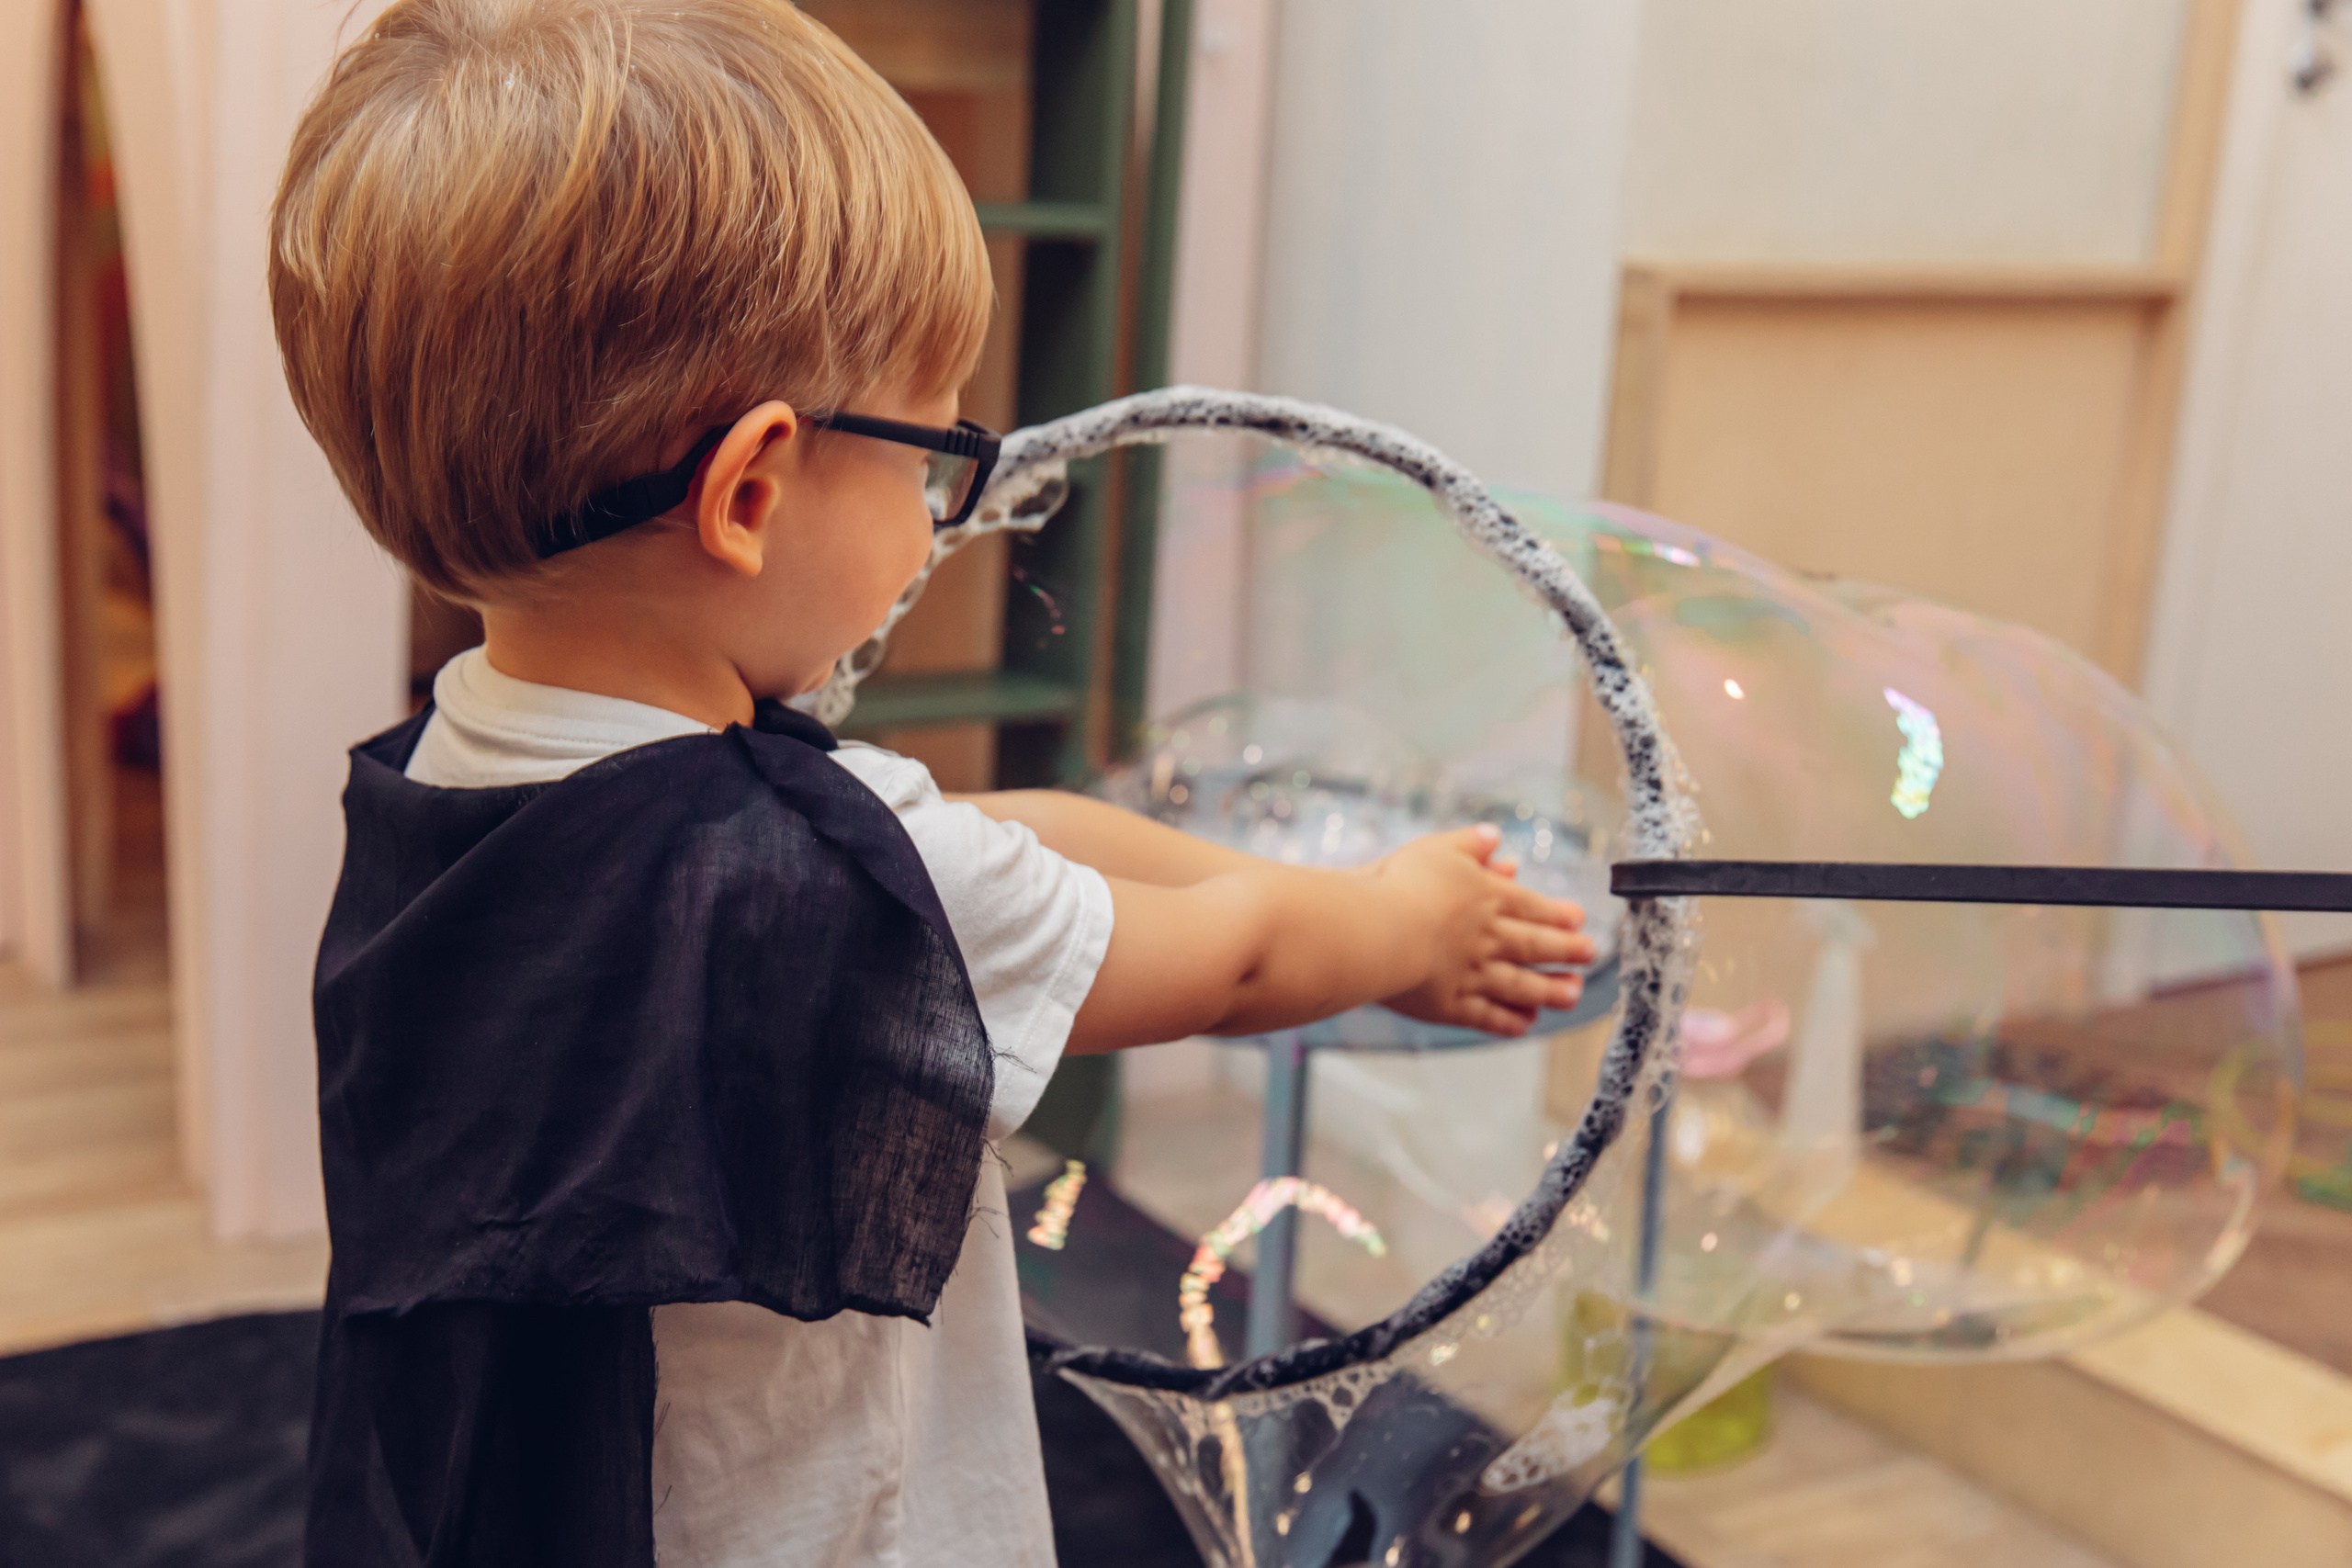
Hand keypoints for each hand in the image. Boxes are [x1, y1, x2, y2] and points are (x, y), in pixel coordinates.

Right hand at [1367, 824, 1597, 1036]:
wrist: (1378, 932)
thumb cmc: (1401, 885)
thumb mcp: (1437, 849)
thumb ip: (1469, 843)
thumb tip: (1494, 837)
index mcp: (1488, 898)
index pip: (1533, 907)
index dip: (1559, 914)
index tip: (1579, 921)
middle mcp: (1488, 938)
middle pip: (1536, 946)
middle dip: (1567, 951)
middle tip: (1589, 954)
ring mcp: (1473, 975)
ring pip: (1521, 985)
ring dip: (1550, 990)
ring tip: (1572, 994)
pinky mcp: (1451, 1005)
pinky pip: (1488, 1017)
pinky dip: (1509, 1021)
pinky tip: (1525, 1024)